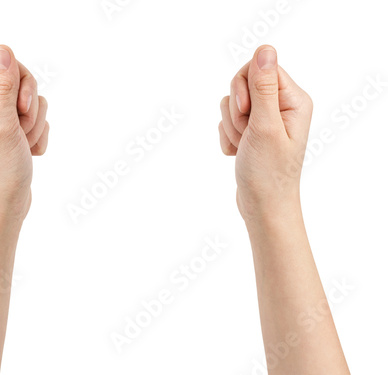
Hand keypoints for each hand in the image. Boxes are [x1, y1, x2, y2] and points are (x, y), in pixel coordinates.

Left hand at [0, 45, 49, 221]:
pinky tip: (29, 153)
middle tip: (20, 133)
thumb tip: (2, 48)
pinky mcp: (17, 131)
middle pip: (23, 83)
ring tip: (23, 147)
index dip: (21, 87)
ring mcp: (3, 119)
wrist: (5, 206)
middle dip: (30, 111)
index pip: (5, 68)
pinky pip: (41, 120)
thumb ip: (3, 87)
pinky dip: (40, 137)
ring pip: (36, 103)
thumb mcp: (1, 126)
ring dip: (36, 127)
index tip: (20, 112)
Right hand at [218, 45, 312, 221]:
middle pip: (242, 84)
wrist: (262, 207)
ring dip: (231, 128)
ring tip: (244, 148)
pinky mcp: (250, 132)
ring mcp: (264, 120)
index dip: (244, 88)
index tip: (246, 112)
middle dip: (236, 112)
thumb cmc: (268, 172)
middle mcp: (281, 106)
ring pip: (230, 105)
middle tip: (247, 134)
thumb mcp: (265, 127)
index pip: (260, 68)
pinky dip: (227, 138)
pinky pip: (226, 122)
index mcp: (293, 100)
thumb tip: (265, 49)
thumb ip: (263, 87)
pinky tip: (238, 154)